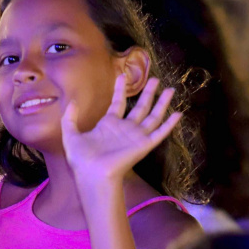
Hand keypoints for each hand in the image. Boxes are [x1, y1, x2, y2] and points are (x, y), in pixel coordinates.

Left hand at [61, 77, 180, 186]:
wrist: (92, 173)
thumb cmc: (81, 158)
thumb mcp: (71, 134)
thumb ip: (70, 118)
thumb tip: (72, 101)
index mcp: (109, 125)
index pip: (118, 103)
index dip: (120, 89)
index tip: (122, 76)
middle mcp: (125, 129)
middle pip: (140, 107)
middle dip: (148, 93)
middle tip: (155, 79)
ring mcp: (136, 137)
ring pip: (153, 116)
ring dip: (162, 103)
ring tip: (170, 89)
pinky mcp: (144, 145)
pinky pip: (160, 133)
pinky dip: (169, 124)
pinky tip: (178, 113)